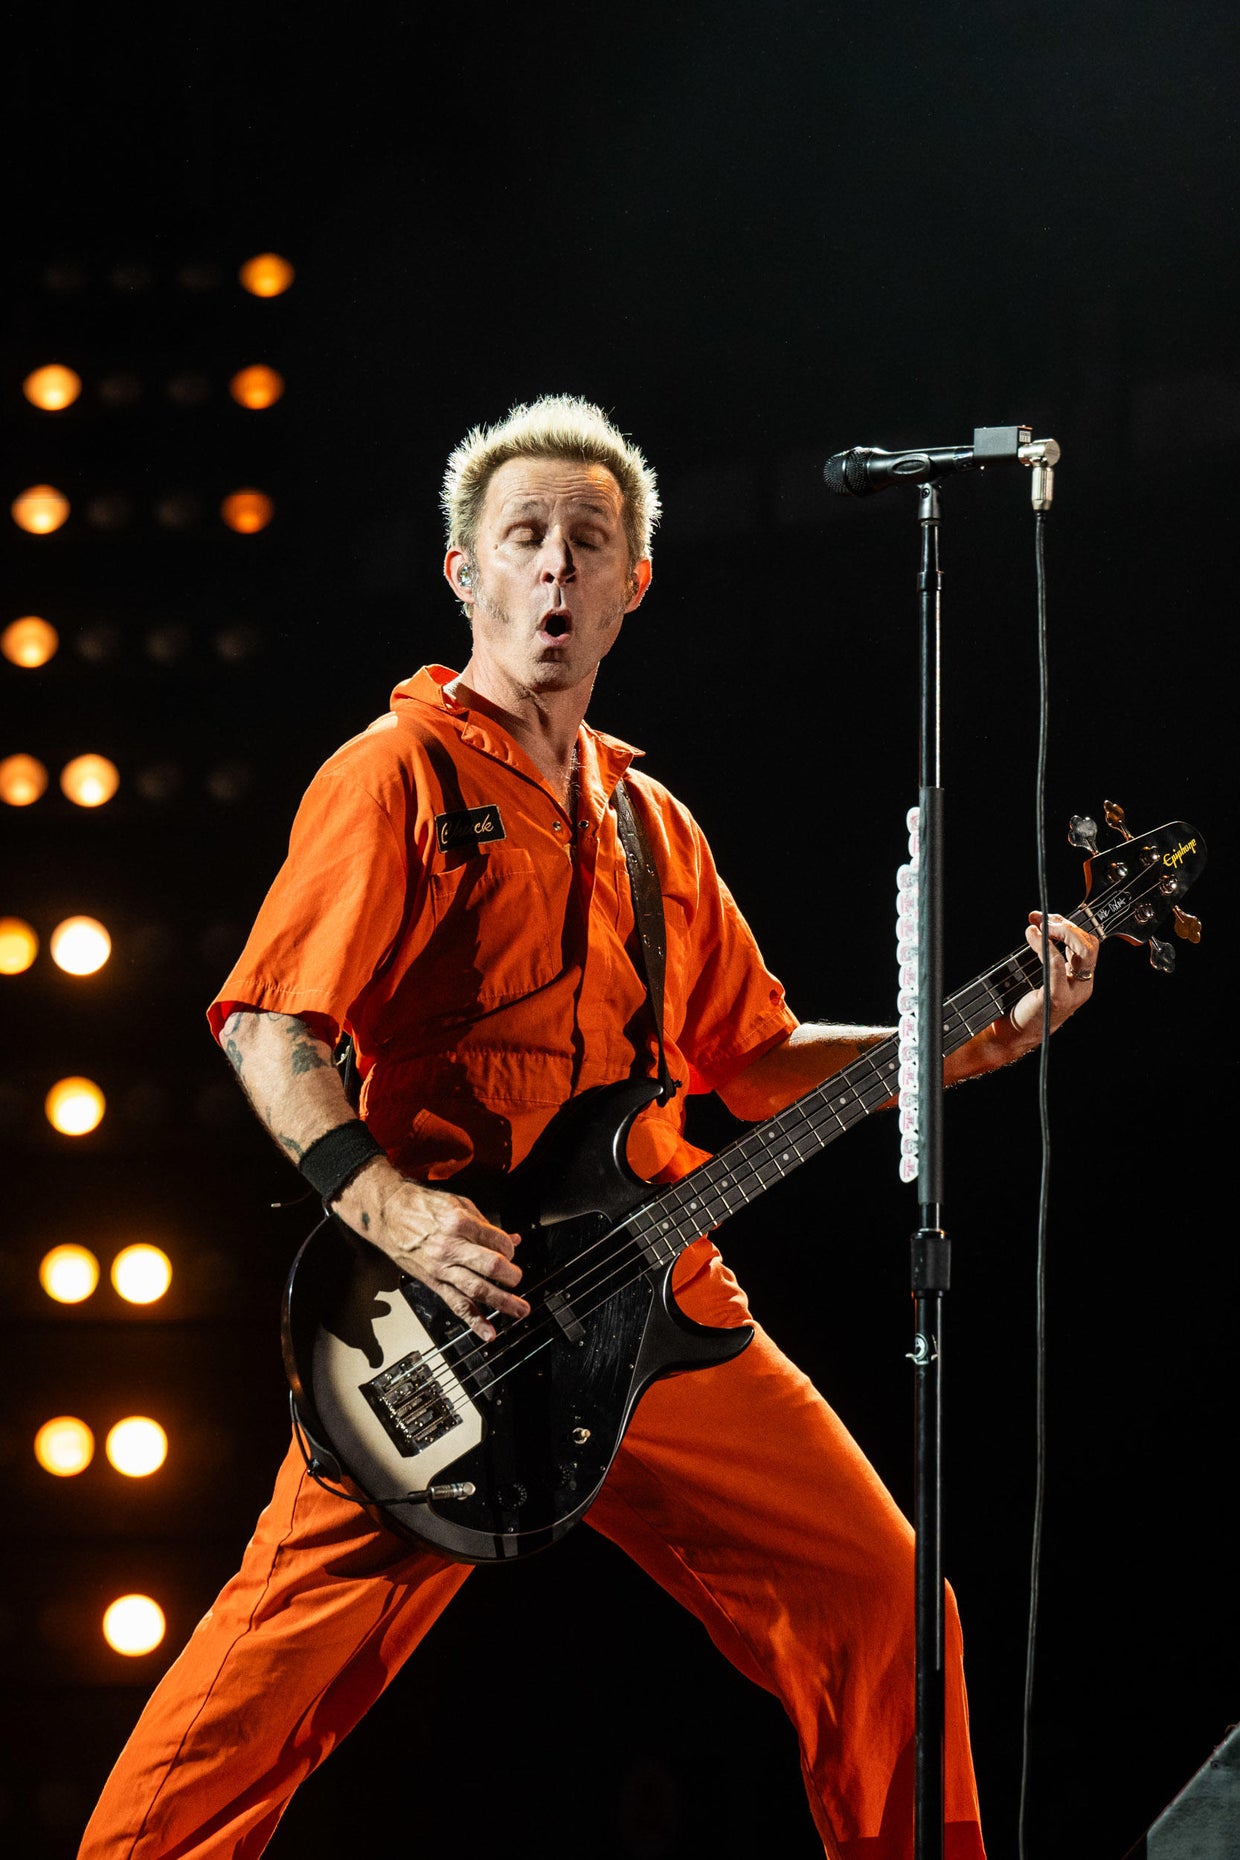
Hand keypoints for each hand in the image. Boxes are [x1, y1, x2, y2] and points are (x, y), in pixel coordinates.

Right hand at [336, 1159, 527, 1341]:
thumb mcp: (459, 1204)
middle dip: (512, 1276)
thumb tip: (512, 1239)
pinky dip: (474, 1321)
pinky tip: (488, 1332)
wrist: (389, 1214)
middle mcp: (451, 1247)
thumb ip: (486, 1225)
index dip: (510, 1248)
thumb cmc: (422, 1207)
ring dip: (503, 1302)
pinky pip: (456, 1304)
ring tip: (520, 1310)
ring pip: (477, 1289)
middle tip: (518, 1279)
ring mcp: (441, 1268)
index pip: (498, 1242)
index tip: (511, 1251)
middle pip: (491, 1266)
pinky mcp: (433, 1282)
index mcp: (460, 1223)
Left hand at [1007, 910, 1099, 1045]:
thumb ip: (1045, 953)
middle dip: (1067, 925)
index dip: (1069, 925)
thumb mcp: (1040, 976)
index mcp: (1081, 979)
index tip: (1046, 916)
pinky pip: (1056, 964)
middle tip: (1042, 919)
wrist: (1011, 1035)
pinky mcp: (1057, 998)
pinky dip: (1044, 945)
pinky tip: (1032, 936)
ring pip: (1083, 950)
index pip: (1088, 944)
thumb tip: (1038, 921)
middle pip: (1090, 944)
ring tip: (1038, 926)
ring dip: (1060, 932)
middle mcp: (1082, 986)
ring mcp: (1072, 993)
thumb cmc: (1023, 1005)